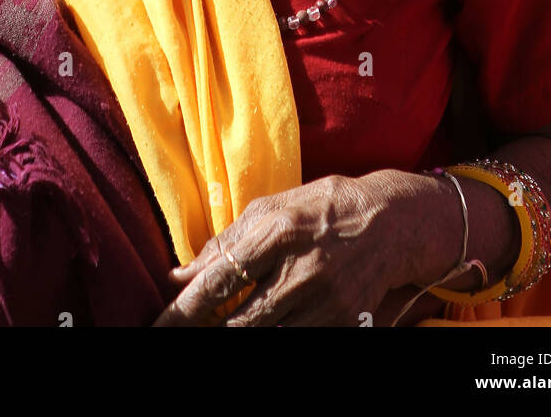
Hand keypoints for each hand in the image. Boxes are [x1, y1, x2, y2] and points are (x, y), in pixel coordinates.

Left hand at [153, 170, 438, 327]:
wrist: (391, 222)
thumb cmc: (322, 207)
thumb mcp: (272, 208)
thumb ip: (226, 241)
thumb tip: (180, 274)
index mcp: (278, 231)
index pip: (220, 280)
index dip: (184, 310)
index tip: (158, 326)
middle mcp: (301, 271)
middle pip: (239, 324)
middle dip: (208, 333)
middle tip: (186, 334)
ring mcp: (325, 303)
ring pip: (267, 339)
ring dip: (239, 334)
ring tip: (222, 328)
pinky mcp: (344, 324)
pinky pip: (298, 342)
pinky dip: (276, 335)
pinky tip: (268, 324)